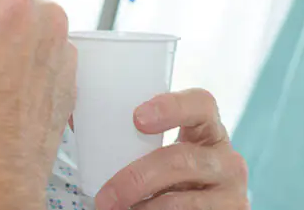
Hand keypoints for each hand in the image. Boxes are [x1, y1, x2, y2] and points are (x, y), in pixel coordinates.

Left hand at [95, 89, 247, 209]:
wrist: (195, 209)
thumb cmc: (169, 175)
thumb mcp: (159, 151)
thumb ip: (133, 133)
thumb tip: (71, 115)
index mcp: (208, 129)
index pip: (202, 103)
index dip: (172, 106)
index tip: (136, 118)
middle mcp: (227, 158)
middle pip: (181, 159)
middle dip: (137, 178)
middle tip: (104, 197)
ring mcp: (232, 192)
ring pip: (182, 201)